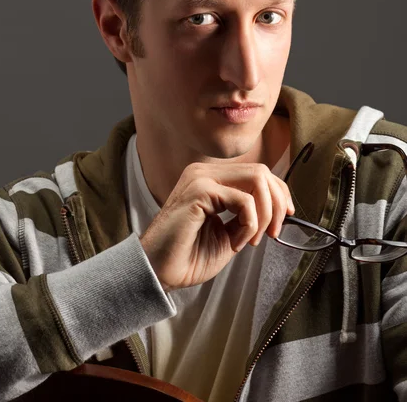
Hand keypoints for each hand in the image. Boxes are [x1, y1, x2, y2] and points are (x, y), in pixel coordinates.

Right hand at [139, 162, 294, 291]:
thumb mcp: (229, 232)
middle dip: (277, 204)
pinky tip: (236, 243)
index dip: (279, 193)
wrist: (158, 273)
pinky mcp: (199, 191)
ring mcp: (201, 178)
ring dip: (265, 215)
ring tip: (252, 241)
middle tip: (274, 234)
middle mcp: (205, 172)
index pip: (257, 172)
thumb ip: (249, 216)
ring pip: (257, 179)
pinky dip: (250, 225)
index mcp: (211, 179)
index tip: (286, 217)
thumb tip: (279, 209)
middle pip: (262, 171)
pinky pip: (244, 201)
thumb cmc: (189, 256)